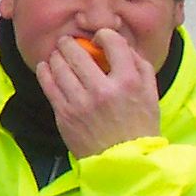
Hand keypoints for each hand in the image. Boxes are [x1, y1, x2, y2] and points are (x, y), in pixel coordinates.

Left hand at [35, 28, 161, 157]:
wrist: (124, 161)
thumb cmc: (139, 127)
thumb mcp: (151, 94)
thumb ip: (140, 66)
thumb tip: (122, 45)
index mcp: (128, 82)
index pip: (112, 43)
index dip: (104, 35)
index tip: (99, 38)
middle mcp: (103, 90)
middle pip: (78, 53)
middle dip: (70, 43)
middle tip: (67, 42)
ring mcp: (81, 103)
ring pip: (59, 67)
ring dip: (56, 56)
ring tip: (57, 54)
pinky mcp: (64, 115)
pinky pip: (49, 85)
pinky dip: (45, 72)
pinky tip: (46, 67)